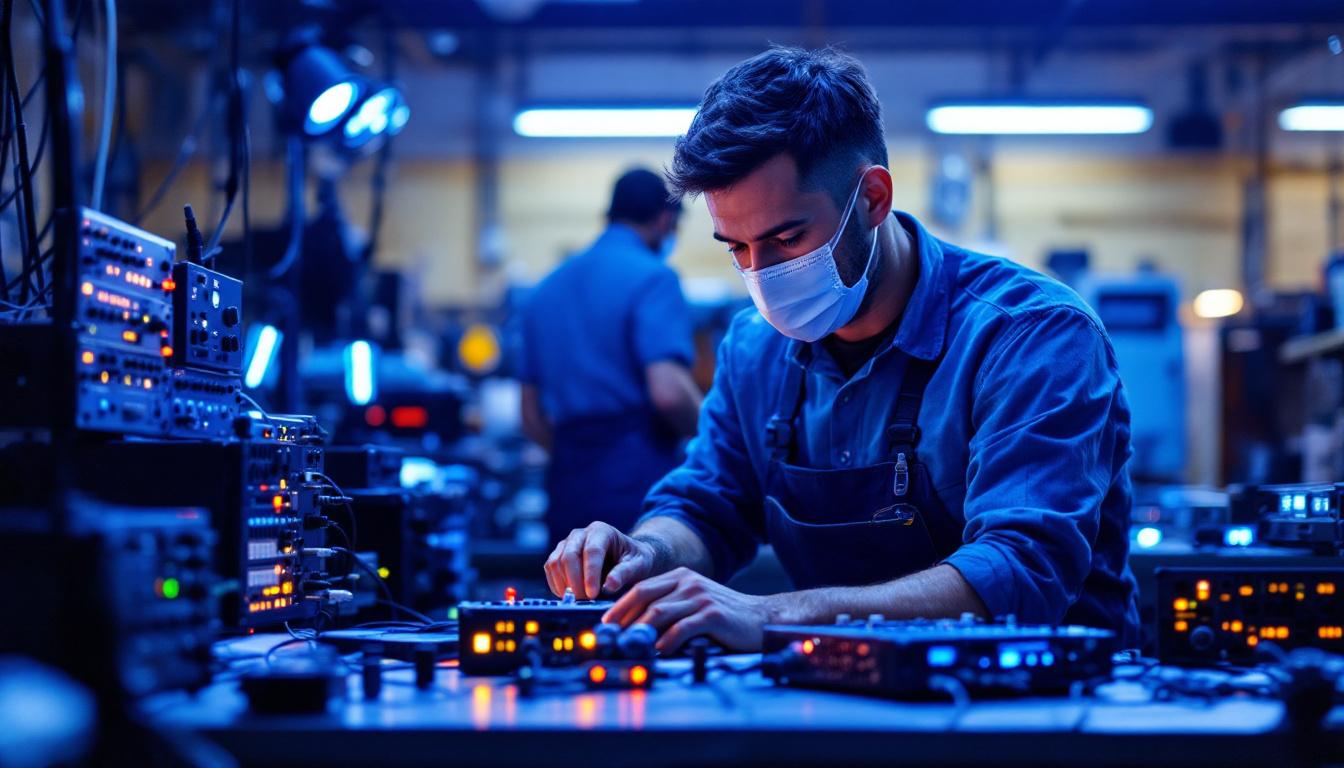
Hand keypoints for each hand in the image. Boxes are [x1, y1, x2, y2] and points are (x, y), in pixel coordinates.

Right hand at [543, 522, 657, 599]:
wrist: (627, 557)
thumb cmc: (635, 560)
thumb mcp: (639, 564)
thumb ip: (625, 572)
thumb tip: (610, 585)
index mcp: (601, 531)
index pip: (592, 550)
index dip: (590, 573)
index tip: (593, 594)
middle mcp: (581, 534)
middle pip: (569, 555)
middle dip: (575, 581)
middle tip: (585, 600)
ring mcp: (567, 544)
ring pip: (556, 562)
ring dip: (564, 585)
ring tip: (579, 600)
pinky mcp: (558, 556)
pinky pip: (550, 569)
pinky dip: (557, 585)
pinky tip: (570, 596)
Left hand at [602, 567, 776, 652]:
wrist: (762, 618)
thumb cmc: (725, 615)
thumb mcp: (695, 601)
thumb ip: (670, 606)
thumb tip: (637, 624)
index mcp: (681, 576)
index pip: (642, 588)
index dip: (620, 605)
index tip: (606, 623)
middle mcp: (688, 582)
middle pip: (645, 597)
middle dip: (622, 617)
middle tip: (609, 636)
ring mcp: (700, 597)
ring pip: (659, 612)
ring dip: (639, 631)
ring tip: (628, 645)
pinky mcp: (712, 614)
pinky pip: (682, 628)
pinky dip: (666, 640)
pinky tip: (658, 651)